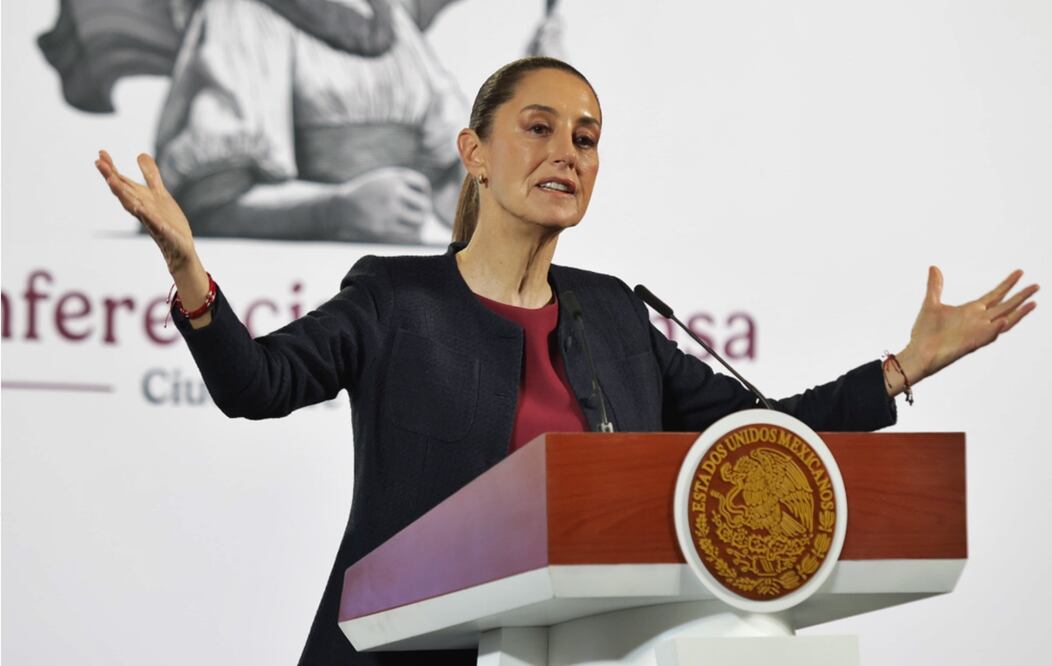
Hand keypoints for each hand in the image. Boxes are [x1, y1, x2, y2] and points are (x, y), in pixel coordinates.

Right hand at [95, 150, 199, 275]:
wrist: (179, 246)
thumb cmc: (168, 221)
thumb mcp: (159, 194)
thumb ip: (150, 176)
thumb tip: (140, 154)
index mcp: (140, 199)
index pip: (122, 182)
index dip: (111, 168)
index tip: (100, 152)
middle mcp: (141, 209)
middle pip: (123, 192)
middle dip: (111, 177)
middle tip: (98, 162)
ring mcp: (151, 220)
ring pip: (133, 207)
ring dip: (122, 194)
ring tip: (112, 180)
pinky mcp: (164, 232)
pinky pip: (155, 224)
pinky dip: (149, 217)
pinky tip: (143, 208)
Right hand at [327, 167, 432, 242]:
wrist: (343, 207)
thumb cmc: (369, 192)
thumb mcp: (385, 178)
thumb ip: (406, 183)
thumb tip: (429, 201)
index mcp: (394, 177)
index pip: (423, 185)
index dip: (425, 193)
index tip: (420, 198)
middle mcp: (393, 192)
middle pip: (424, 205)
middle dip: (425, 210)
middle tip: (421, 214)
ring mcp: (389, 211)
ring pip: (419, 220)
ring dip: (420, 222)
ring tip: (416, 222)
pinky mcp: (384, 228)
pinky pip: (409, 233)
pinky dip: (413, 232)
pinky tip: (409, 230)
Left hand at [894, 267, 1037, 388]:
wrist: (918, 352)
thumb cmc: (925, 332)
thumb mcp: (931, 303)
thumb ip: (935, 286)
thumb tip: (934, 267)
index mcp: (971, 310)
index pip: (995, 295)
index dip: (1007, 284)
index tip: (1020, 272)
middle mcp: (978, 320)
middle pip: (1005, 306)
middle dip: (1020, 296)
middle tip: (1036, 285)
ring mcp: (977, 332)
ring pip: (1004, 321)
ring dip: (1018, 313)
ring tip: (1032, 303)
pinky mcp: (972, 343)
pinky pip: (988, 336)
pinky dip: (996, 328)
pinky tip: (1004, 320)